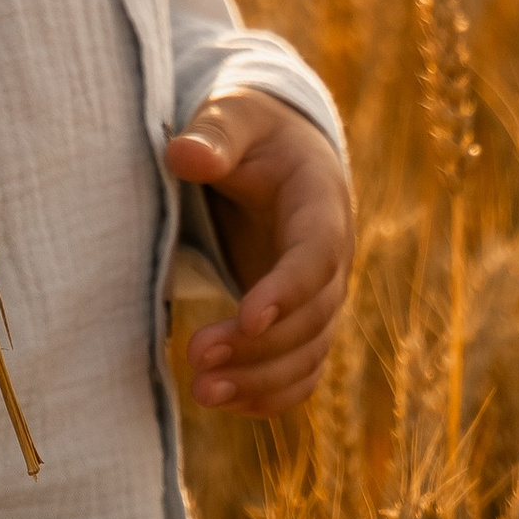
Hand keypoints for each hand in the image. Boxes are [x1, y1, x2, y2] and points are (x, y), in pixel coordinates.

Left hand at [166, 91, 354, 415]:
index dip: (287, 289)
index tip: (246, 316)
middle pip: (312, 316)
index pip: (317, 254)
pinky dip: (271, 394)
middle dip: (259, 345)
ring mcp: (322, 295)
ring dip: (261, 380)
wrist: (280, 155)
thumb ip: (215, 134)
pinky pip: (302, 370)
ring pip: (309, 353)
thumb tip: (183, 156)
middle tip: (197, 355)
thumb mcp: (234, 116)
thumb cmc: (252, 133)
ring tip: (202, 392)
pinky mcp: (303, 322)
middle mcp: (334, 257)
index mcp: (321, 202)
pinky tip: (226, 402)